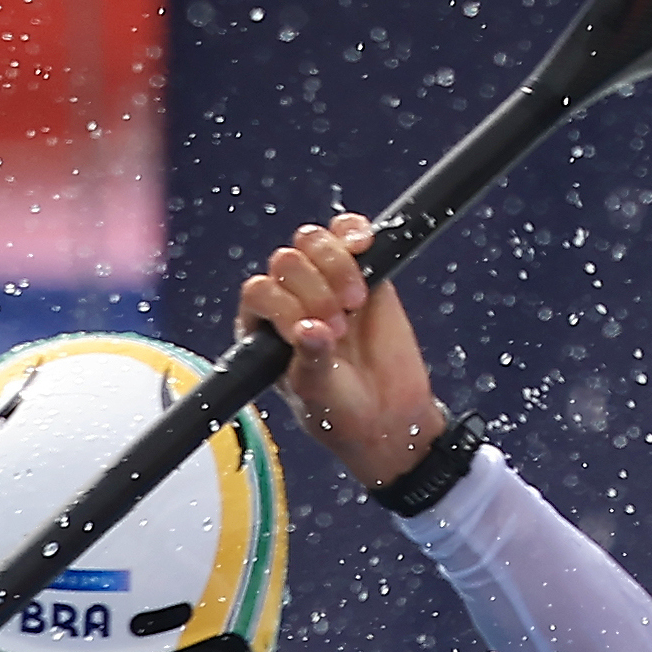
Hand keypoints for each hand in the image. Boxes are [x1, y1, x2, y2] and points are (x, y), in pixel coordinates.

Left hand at [239, 214, 448, 489]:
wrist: (390, 419)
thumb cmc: (340, 412)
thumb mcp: (317, 393)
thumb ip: (311, 359)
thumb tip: (312, 329)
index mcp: (265, 324)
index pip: (261, 291)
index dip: (286, 306)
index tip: (316, 333)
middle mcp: (290, 298)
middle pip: (287, 262)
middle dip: (314, 291)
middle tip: (340, 327)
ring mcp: (327, 283)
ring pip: (313, 242)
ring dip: (334, 266)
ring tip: (355, 301)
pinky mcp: (366, 275)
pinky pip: (349, 235)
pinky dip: (354, 232)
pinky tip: (364, 243)